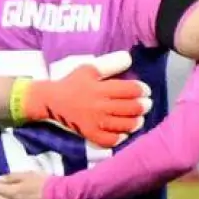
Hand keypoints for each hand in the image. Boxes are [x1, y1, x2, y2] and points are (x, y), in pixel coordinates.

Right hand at [21, 55, 151, 148]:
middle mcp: (99, 106)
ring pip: (123, 125)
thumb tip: (129, 58)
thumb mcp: (89, 69)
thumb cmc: (72, 83)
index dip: (142, 90)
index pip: (129, 90)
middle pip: (130, 108)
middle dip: (143, 106)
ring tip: (139, 119)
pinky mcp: (89, 134)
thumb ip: (110, 64)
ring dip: (136, 122)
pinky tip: (123, 133)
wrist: (51, 101)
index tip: (145, 91)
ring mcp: (95, 122)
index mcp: (100, 88)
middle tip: (146, 105)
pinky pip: (109, 140)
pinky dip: (120, 138)